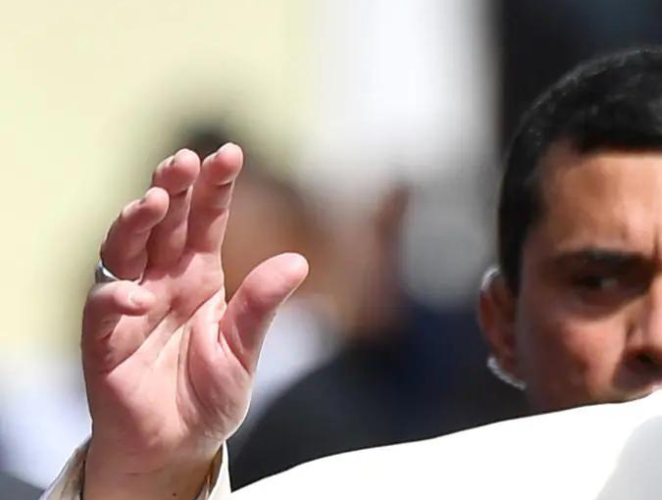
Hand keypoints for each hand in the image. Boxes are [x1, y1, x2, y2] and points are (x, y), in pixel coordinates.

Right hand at [80, 144, 308, 498]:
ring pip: (124, 251)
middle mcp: (161, 281)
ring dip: (136, 223)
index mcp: (198, 276)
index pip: (206, 221)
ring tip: (155, 201)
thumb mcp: (244, 351)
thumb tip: (298, 261)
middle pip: (162, 222)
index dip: (215, 187)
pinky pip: (103, 310)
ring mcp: (130, 307)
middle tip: (185, 159)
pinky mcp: (104, 341)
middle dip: (172, 187)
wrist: (176, 447)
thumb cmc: (208, 395)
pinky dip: (116, 299)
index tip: (230, 153)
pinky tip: (137, 296)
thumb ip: (262, 307)